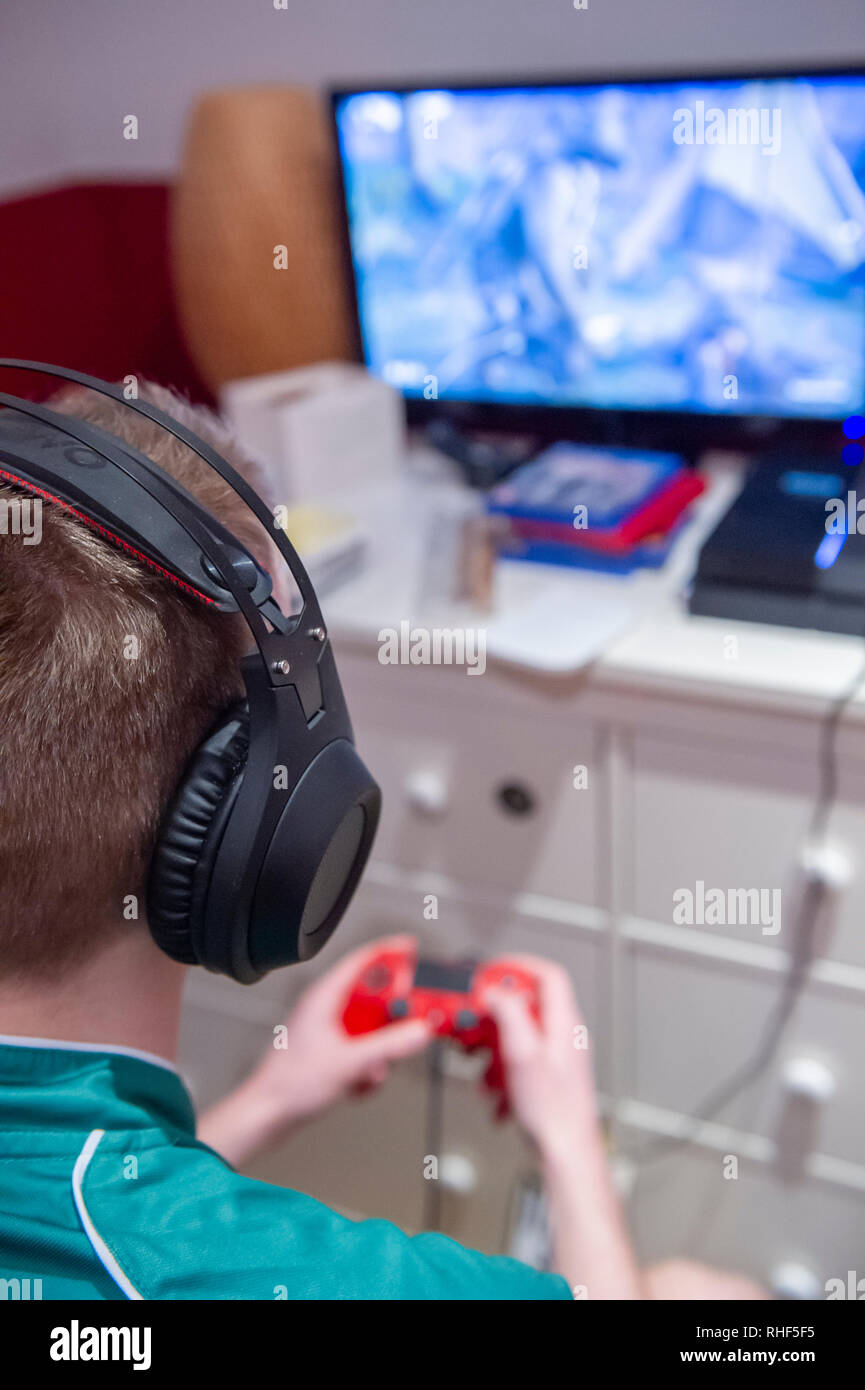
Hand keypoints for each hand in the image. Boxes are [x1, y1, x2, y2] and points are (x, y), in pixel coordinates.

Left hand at [198, 935, 430, 1165]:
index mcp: (325, 997)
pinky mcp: (332, 1051)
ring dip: (380, 1050)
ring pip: (371, 1028)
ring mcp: (330, 1031)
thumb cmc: (290, 1083)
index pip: (362, 961)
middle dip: (392, 1017)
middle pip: (374, 997)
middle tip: (410, 1023)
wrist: (268, 1113)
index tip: (412, 949)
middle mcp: (327, 1009)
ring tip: (374, 1070)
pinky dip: (369, 1066)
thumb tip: (418, 1031)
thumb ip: (389, 1046)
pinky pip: (363, 1049)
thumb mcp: (349, 1062)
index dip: (390, 951)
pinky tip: (360, 1083)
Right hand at [483, 954, 597, 1162]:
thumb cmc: (553, 1110)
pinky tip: (496, 1098)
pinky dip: (501, 1078)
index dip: (518, 967)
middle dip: (493, 1019)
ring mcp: (556, 1059)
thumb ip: (508, 1013)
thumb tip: (495, 991)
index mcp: (563, 1023)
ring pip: (517, 1040)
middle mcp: (563, 1037)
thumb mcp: (522, 1052)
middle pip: (525, 1008)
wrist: (565, 1152)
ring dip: (493, 1054)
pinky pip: (518, 1066)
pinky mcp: (548, 1080)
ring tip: (483, 1072)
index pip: (548, 975)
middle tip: (473, 1026)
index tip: (491, 973)